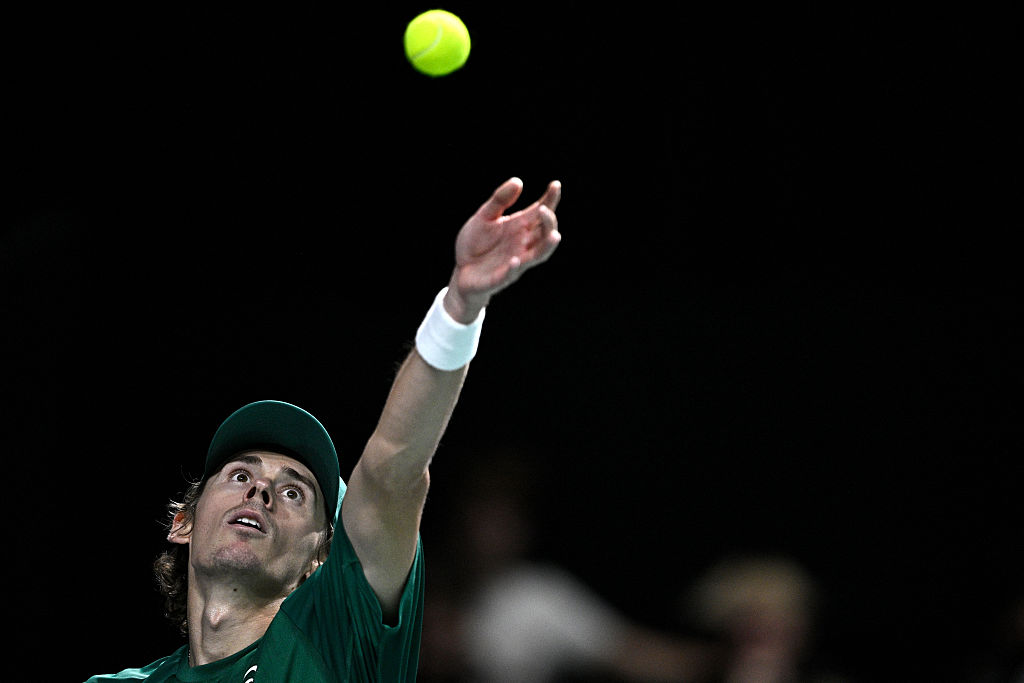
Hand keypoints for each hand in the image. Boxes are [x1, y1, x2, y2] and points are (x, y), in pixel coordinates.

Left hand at [445, 178, 561, 321]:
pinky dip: (514, 268)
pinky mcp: (500, 278)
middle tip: (544, 209)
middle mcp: (522, 244)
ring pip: (538, 256)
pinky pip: (510, 274)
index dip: (550, 199)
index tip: (555, 185)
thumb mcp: (484, 216)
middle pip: (545, 234)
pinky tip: (515, 260)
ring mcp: (514, 262)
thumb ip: (500, 200)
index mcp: (520, 227)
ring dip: (547, 247)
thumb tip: (518, 181)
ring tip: (554, 236)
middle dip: (549, 222)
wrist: (461, 270)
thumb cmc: (476, 243)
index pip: (541, 213)